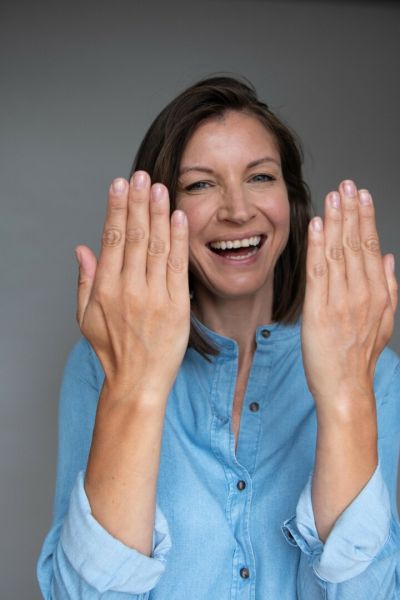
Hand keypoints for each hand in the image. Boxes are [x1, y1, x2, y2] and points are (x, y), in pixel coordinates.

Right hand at [75, 172, 189, 395]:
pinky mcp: (177, 305)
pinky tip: (178, 216)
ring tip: (159, 186)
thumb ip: (84, 281)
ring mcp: (155, 296)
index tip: (119, 184)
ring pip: (157, 245)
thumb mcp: (86, 318)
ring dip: (158, 212)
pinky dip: (179, 239)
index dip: (116, 208)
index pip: (112, 238)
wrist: (138, 383)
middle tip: (140, 175)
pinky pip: (179, 266)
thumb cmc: (112, 351)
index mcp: (105, 288)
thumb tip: (81, 249)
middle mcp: (129, 288)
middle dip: (137, 201)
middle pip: (135, 235)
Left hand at [302, 180, 396, 415]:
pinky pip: (318, 273)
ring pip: (339, 253)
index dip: (365, 218)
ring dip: (337, 221)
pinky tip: (318, 225)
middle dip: (352, 211)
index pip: (371, 247)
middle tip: (347, 184)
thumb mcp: (385, 321)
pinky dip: (318, 247)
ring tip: (335, 196)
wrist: (345, 387)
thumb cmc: (359, 355)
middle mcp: (361, 294)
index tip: (362, 195)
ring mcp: (340, 302)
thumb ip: (388, 286)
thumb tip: (388, 256)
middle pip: (356, 244)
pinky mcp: (318, 311)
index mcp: (377, 294)